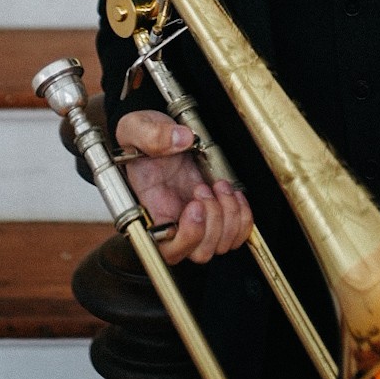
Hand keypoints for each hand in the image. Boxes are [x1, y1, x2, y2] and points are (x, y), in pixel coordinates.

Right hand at [115, 109, 252, 265]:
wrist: (158, 130)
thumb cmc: (143, 135)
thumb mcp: (136, 127)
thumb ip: (152, 134)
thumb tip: (180, 139)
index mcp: (151, 211)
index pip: (169, 250)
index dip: (188, 236)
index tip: (194, 205)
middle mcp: (174, 222)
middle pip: (201, 252)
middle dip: (213, 221)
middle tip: (204, 188)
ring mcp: (196, 219)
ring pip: (221, 244)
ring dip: (229, 216)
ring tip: (218, 185)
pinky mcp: (214, 210)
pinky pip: (237, 232)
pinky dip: (243, 216)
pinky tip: (233, 193)